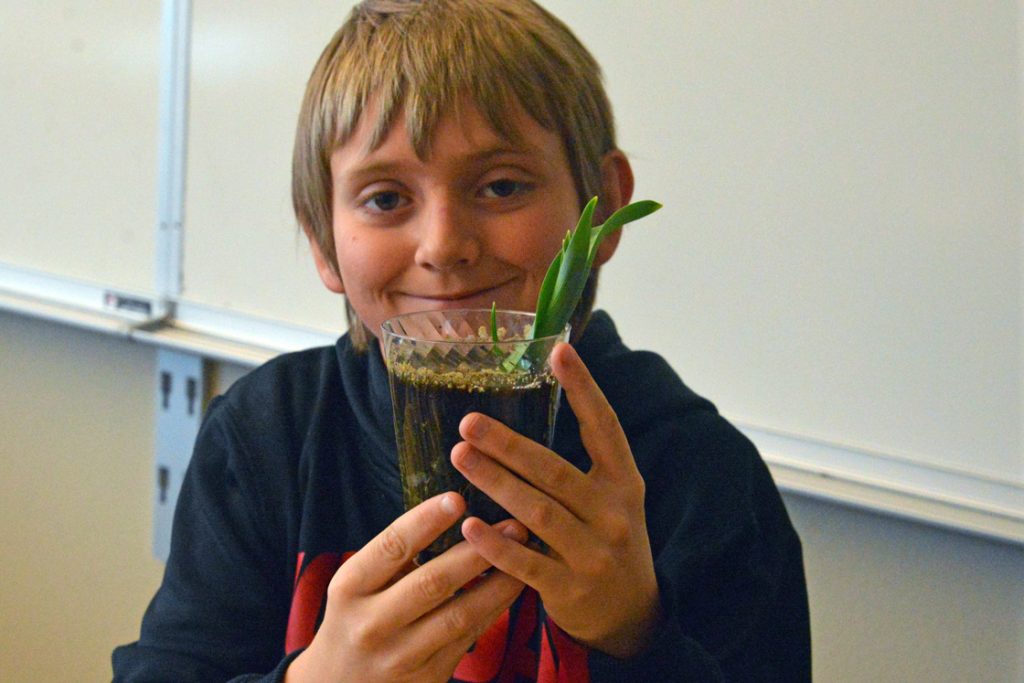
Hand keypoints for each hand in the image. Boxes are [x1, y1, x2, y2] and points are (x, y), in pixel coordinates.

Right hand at [285, 493, 526, 682]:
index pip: (391, 547)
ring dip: (499, 581)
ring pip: (460, 614)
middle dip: (478, 550)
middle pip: (433, 582)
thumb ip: (396, 554)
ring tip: (525, 552)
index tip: (457, 497)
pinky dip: (495, 607)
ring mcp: (400, 656)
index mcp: (350, 588)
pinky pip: (470, 636)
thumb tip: (454, 508)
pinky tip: (515, 584)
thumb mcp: (359, 584)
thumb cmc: (357, 616)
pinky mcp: (427, 677)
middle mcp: (371, 624)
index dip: (425, 521)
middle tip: (513, 523)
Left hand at [451, 342, 660, 657]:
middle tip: (468, 422)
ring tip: (459, 457)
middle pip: (555, 471)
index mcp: (623, 482)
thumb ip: (583, 461)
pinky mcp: (570, 589)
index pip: (605, 426)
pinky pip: (526, 563)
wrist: (634, 616)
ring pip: (538, 512)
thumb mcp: (613, 497)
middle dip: (509, 444)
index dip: (584, 388)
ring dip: (496, 482)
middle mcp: (613, 513)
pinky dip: (496, 545)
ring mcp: (594, 553)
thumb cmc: (609, 540)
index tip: (559, 351)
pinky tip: (468, 525)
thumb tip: (537, 400)